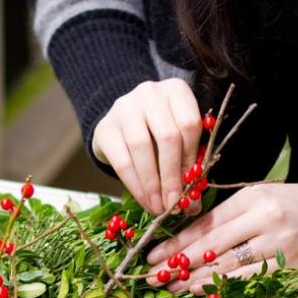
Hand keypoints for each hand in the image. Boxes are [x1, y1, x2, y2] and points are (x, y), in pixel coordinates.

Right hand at [92, 78, 202, 213]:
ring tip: (158, 207)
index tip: (192, 185)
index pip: (189, 124)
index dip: (192, 158)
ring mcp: (124, 107)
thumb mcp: (178, 139)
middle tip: (175, 204)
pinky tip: (144, 200)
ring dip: (152, 184)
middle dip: (172, 176)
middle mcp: (149, 93)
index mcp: (176, 90)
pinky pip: (122, 161)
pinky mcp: (105, 127)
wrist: (121, 124)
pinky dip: (135, 185)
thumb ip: (189, 163)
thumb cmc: (158, 133)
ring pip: (142, 148)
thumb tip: (193, 205)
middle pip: (167, 136)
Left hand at [147, 181, 297, 292]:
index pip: (205, 222)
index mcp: (253, 196)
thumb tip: (192, 240)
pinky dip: (225, 290)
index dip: (176, 242)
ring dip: (195, 283)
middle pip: (210, 245)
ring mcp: (279, 243)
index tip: (152, 256)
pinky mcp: (292, 265)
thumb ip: (235, 216)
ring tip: (171, 291)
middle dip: (177, 264)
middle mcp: (263, 217)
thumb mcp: (268, 197)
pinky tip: (205, 296)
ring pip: (227, 267)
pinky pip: (250, 281)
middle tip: (152, 278)